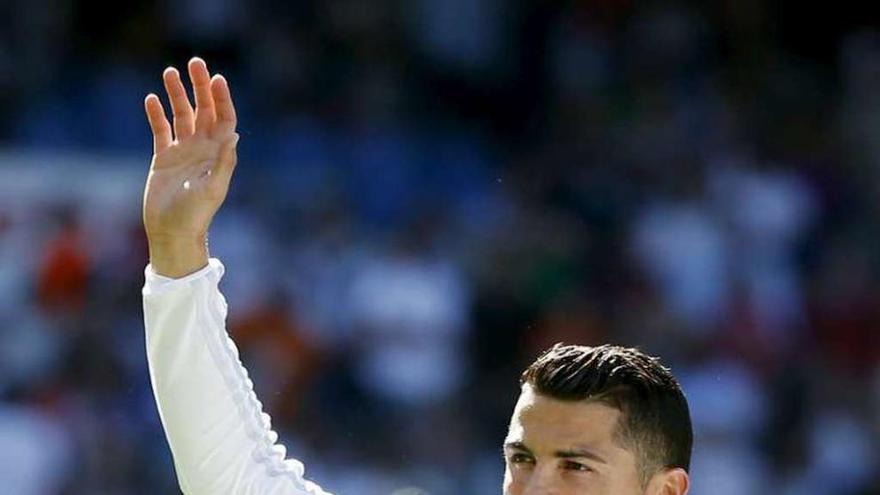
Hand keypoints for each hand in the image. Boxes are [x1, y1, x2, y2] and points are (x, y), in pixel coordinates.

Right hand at [143, 57, 238, 276]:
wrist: (173, 232)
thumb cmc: (197, 215)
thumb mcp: (213, 189)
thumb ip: (223, 163)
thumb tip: (233, 135)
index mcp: (218, 153)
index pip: (223, 118)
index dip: (222, 98)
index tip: (216, 78)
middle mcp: (202, 148)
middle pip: (203, 110)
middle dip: (200, 86)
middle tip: (194, 62)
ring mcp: (183, 151)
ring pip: (181, 115)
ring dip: (177, 94)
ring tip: (170, 72)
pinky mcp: (163, 158)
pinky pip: (160, 130)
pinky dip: (156, 114)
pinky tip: (151, 99)